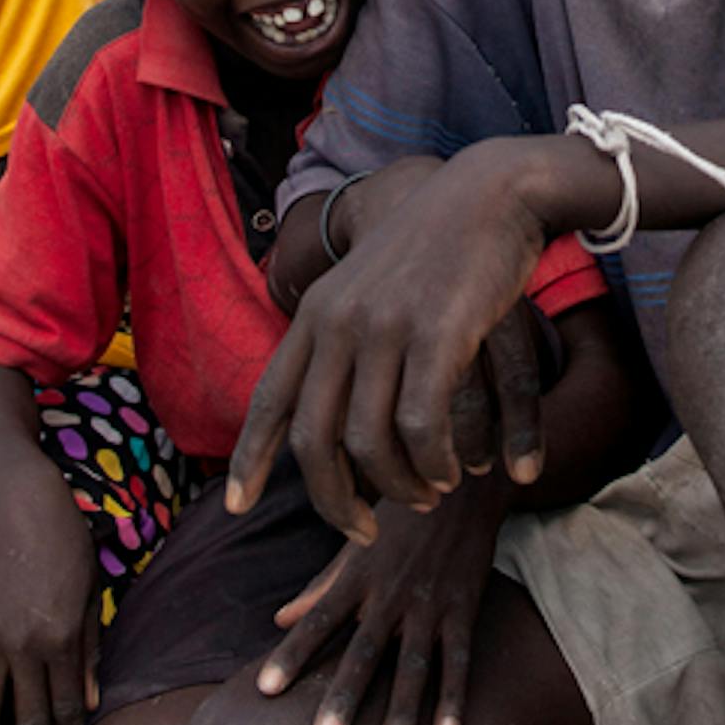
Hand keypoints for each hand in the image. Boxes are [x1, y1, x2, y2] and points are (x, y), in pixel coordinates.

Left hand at [230, 140, 572, 535]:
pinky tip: (453, 473)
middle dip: (335, 501)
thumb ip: (344, 340)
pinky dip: (433, 463)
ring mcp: (385, 328)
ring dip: (398, 485)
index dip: (249, 459)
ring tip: (425, 495)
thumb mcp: (369, 287)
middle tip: (364, 531)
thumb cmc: (437, 248)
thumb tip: (333, 414)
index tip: (235, 506)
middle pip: (313, 441)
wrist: (490, 193)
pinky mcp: (437, 334)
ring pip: (368, 443)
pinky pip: (421, 427)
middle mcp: (339, 323)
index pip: (268, 400)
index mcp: (315, 313)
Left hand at [256, 472, 511, 724]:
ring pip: (414, 665)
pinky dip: (455, 698)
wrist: (464, 480)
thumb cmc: (403, 514)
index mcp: (359, 575)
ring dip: (402, 712)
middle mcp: (391, 592)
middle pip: (364, 650)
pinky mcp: (465, 606)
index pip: (318, 619)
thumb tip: (279, 617)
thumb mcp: (359, 542)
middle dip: (345, 695)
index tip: (264, 690)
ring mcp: (431, 601)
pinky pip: (460, 659)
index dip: (292, 653)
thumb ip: (321, 583)